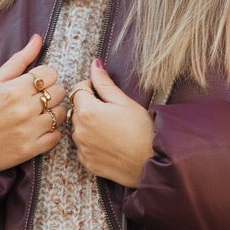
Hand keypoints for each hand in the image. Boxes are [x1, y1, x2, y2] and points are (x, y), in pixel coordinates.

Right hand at [0, 34, 66, 172]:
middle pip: (58, 91)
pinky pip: (56, 136)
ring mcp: (29, 131)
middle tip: (36, 98)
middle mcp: (24, 109)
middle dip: (50, 92)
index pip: (51, 73)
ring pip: (61, 114)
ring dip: (53, 112)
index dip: (45, 75)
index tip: (35, 82)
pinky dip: (52, 132)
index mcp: (14, 89)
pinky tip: (38, 129)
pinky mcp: (30, 150)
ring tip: (38, 114)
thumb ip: (18, 60)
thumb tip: (37, 39)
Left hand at [70, 61, 154, 187]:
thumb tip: (95, 65)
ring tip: (112, 130)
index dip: (90, 87)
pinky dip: (92, 144)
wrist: (151, 163)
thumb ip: (105, 83)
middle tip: (111, 113)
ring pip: (79, 130)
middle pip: (77, 110)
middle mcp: (79, 130)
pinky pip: (84, 148)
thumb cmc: (143, 131)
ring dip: (89, 126)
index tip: (102, 92)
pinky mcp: (87, 163)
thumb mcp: (125, 102)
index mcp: (87, 111)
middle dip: (89, 107)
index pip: (78, 90)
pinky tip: (110, 144)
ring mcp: (82, 149)